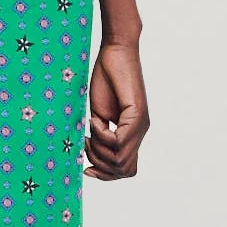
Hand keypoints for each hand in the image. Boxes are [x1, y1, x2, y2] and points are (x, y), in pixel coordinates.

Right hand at [85, 39, 147, 179]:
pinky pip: (119, 142)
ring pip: (121, 160)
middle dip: (100, 165)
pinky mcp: (137, 115)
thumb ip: (101, 135)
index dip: (105, 174)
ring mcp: (140, 125)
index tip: (86, 166)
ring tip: (89, 132)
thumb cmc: (106, 78)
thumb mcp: (100, 114)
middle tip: (86, 143)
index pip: (125, 169)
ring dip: (99, 151)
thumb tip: (92, 156)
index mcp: (132, 133)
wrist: (116, 52)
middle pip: (124, 170)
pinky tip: (94, 120)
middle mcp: (140, 132)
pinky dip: (102, 135)